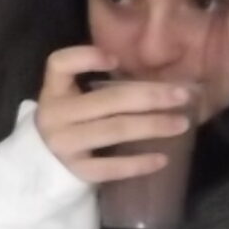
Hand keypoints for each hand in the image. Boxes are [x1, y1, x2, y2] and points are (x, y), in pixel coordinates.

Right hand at [33, 47, 193, 185]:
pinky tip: (162, 159)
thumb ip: (102, 86)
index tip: (116, 58)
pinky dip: (139, 163)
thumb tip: (159, 81)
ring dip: (152, 125)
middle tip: (182, 96)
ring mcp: (65, 144)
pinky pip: (111, 167)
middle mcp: (55, 115)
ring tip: (182, 124)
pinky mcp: (76, 171)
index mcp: (54, 91)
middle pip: (107, 100)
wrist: (46, 164)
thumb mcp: (73, 98)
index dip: (85, 57)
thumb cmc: (71, 122)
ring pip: (115, 130)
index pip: (59, 64)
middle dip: (150, 96)